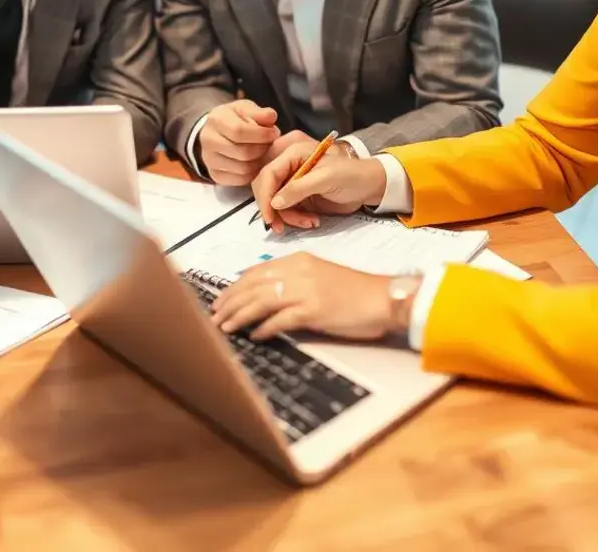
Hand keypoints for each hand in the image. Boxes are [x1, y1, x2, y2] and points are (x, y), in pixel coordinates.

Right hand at [198, 100, 280, 184]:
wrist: (217, 131)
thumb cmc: (235, 118)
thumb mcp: (247, 108)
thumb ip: (259, 112)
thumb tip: (271, 117)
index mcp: (216, 119)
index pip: (239, 131)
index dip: (261, 134)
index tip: (274, 133)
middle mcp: (208, 140)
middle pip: (243, 152)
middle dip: (262, 148)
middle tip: (270, 143)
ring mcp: (209, 160)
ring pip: (243, 168)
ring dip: (259, 161)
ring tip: (262, 151)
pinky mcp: (215, 174)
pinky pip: (240, 179)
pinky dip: (252, 172)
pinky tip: (255, 161)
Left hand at [211, 253, 405, 340]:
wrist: (384, 298)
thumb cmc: (355, 292)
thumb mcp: (320, 278)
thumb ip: (295, 281)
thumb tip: (267, 296)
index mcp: (299, 261)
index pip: (257, 272)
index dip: (235, 287)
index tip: (221, 299)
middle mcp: (299, 271)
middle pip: (253, 285)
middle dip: (230, 301)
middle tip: (213, 316)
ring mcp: (306, 290)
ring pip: (261, 301)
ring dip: (239, 315)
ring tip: (224, 327)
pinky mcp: (314, 309)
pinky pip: (281, 319)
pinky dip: (264, 328)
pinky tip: (254, 336)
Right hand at [251, 143, 385, 233]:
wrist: (368, 186)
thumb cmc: (351, 175)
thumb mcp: (326, 179)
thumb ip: (299, 188)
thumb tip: (274, 202)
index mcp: (293, 154)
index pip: (268, 174)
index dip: (265, 196)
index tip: (269, 216)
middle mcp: (289, 167)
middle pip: (266, 189)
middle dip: (273, 209)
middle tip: (281, 227)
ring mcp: (293, 183)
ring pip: (275, 203)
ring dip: (289, 217)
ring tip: (310, 221)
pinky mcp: (299, 197)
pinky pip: (287, 211)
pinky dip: (296, 219)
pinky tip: (313, 220)